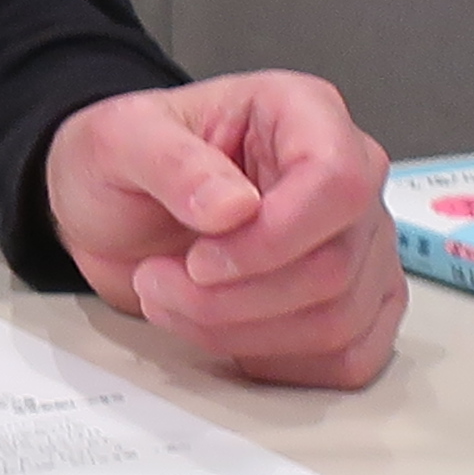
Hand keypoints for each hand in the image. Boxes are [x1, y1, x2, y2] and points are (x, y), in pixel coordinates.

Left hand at [45, 72, 404, 389]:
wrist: (114, 211)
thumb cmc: (124, 162)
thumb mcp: (118, 140)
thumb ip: (172, 163)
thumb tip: (234, 206)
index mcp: (303, 113)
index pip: (337, 182)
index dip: (274, 238)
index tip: (201, 261)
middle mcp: (347, 176)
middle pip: (334, 265)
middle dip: (234, 296)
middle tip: (157, 282)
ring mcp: (359, 244)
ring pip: (337, 320)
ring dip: (239, 331)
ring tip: (171, 300)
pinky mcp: (355, 302)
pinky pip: (344, 356)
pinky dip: (272, 360)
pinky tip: (220, 330)